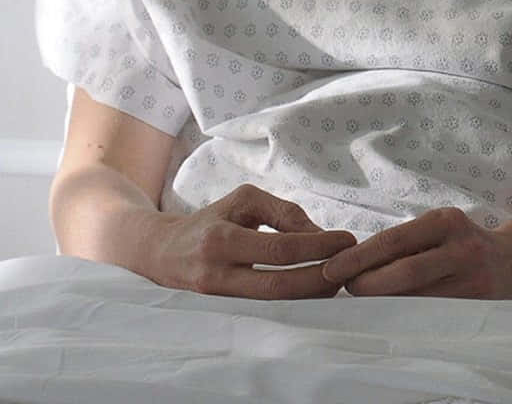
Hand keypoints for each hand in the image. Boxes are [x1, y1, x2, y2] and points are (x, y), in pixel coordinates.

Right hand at [150, 183, 356, 298]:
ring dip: (312, 293)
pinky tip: (316, 289)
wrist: (162, 252)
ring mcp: (218, 297)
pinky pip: (265, 308)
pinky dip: (295, 300)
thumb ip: (284, 213)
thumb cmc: (213, 220)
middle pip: (278, 286)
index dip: (319, 247)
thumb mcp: (244, 201)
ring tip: (339, 278)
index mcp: (221, 240)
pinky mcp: (222, 310)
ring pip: (273, 304)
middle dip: (321, 278)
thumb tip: (321, 235)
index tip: (348, 240)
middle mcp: (216, 273)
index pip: (280, 249)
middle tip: (349, 266)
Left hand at [322, 205, 511, 298]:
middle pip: (404, 271)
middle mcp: (462, 245)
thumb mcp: (441, 230)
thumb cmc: (464, 246)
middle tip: (346, 291)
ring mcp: (473, 276)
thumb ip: (405, 243)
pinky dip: (407, 317)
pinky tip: (393, 317)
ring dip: (384, 304)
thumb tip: (350, 266)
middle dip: (367, 284)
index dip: (358, 257)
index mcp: (446, 221)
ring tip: (366, 304)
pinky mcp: (480, 302)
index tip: (331, 270)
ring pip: (417, 297)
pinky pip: (433, 314)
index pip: (393, 240)